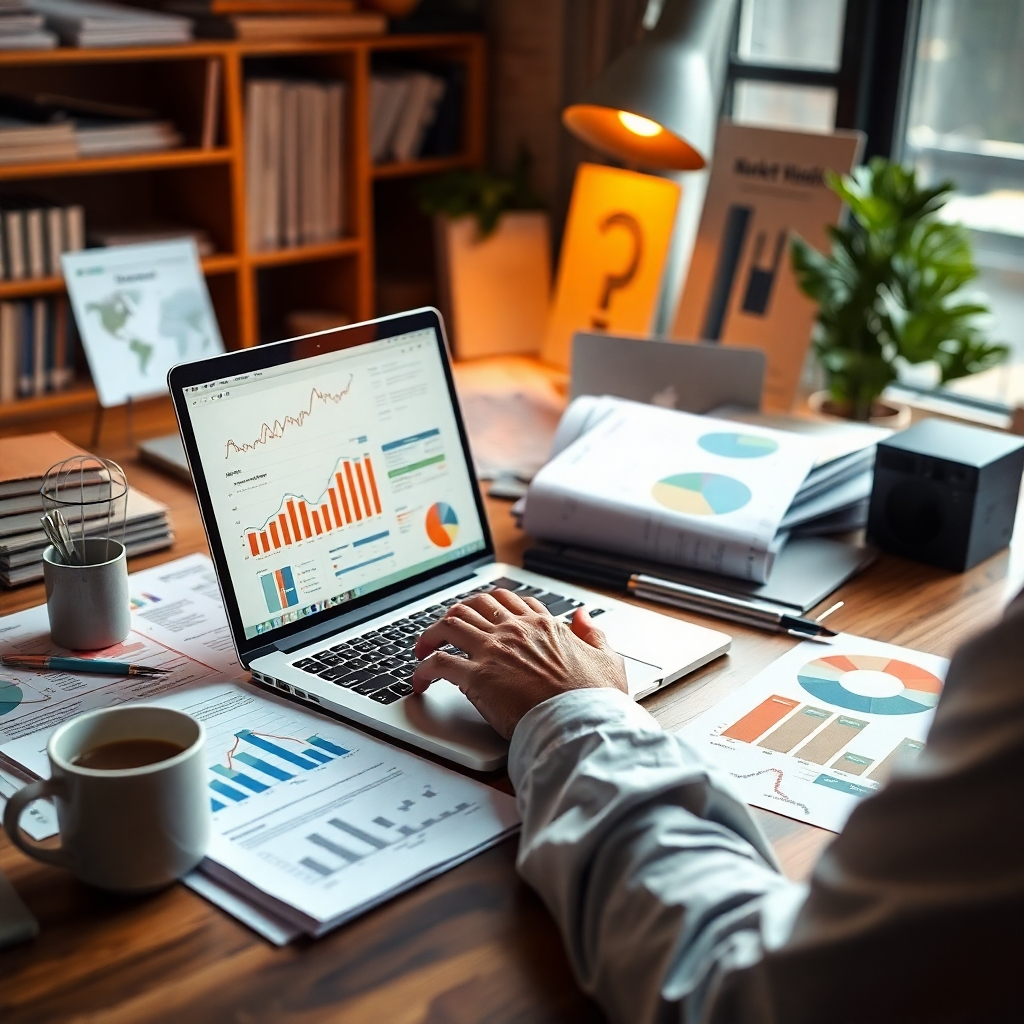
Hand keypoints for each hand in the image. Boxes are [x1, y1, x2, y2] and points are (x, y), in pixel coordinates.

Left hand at [412, 588, 627, 739]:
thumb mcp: (606, 658)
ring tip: (422, 649)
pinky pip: (438, 664)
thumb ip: (593, 633)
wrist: (582, 724)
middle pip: (473, 605)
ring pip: (449, 625)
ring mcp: (493, 651)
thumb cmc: (595, 699)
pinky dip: (423, 669)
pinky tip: (420, 681)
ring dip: (430, 634)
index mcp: (543, 625)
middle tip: (445, 630)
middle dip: (455, 614)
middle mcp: (514, 631)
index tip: (480, 616)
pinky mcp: (477, 678)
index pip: (508, 601)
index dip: (489, 606)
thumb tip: (583, 616)